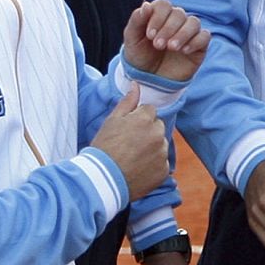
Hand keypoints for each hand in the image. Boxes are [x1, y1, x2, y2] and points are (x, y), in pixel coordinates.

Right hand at [91, 84, 169, 200]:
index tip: (126, 131)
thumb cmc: (103, 148)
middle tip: (129, 145)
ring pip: (161, 145)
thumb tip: (136, 84)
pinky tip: (137, 169)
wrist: (101, 180)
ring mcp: (162, 154)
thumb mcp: (112, 121)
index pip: (149, 111)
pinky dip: (153, 166)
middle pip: (158, 127)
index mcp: (146, 119)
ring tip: (132, 158)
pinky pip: (161, 164)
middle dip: (147, 132)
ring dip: (151, 149)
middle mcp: (158, 135)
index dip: (137, 120)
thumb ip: (128, 101)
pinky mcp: (163, 171)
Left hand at [123, 0, 210, 81]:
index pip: (163, 5)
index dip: (158, 17)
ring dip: (183, 34)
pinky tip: (184, 51)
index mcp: (159, 14)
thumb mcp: (132, 39)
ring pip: (194, 22)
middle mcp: (176, 20)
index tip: (149, 35)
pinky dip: (195, 42)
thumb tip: (146, 5)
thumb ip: (137, 20)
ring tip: (172, 47)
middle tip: (158, 45)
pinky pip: (205, 37)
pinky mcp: (199, 45)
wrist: (150, 79)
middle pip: (179, 13)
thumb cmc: (140, 55)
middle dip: (168, 29)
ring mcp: (189, 32)